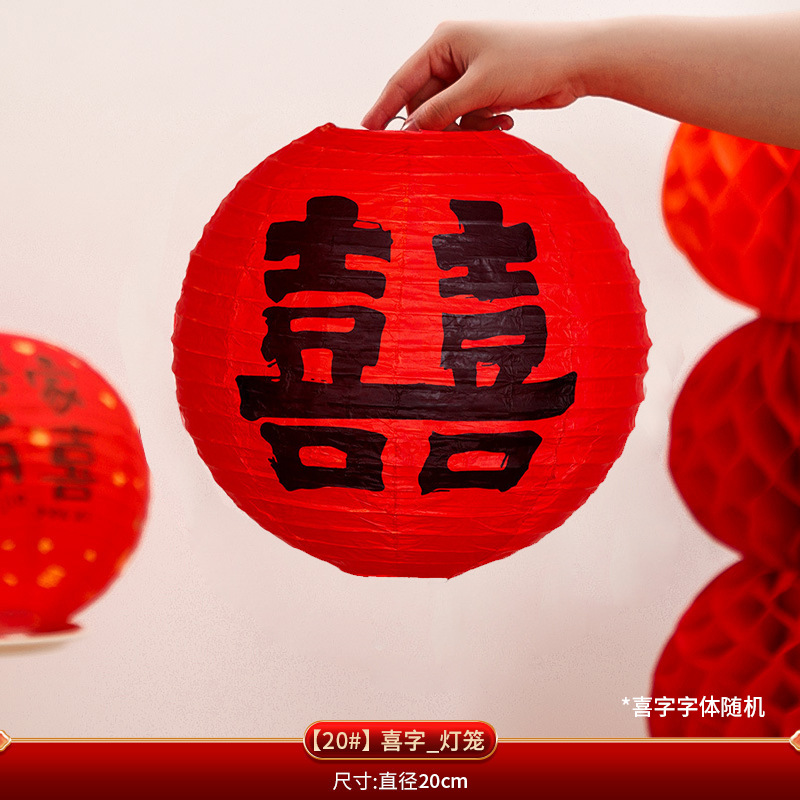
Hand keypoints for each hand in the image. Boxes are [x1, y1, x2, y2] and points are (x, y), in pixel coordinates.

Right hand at [361, 21, 592, 131]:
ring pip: (448, 116)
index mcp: (443, 42)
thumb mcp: (479, 87)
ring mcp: (469, 75)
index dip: (383, 108)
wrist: (576, 63)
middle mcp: (452, 57)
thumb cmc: (530, 60)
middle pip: (425, 103)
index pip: (402, 81)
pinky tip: (506, 119)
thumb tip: (411, 132)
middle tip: (446, 144)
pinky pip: (468, 118)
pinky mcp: (486, 90)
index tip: (366, 133)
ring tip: (492, 123)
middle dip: (437, 125)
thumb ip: (441, 111)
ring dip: (465, 128)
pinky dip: (482, 126)